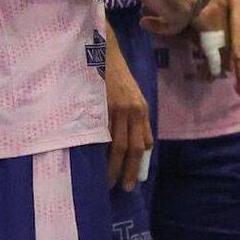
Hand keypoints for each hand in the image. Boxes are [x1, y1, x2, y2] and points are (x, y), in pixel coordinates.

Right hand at [102, 29, 153, 190]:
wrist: (103, 51)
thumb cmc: (117, 76)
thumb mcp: (135, 96)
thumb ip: (139, 120)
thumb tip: (145, 145)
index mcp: (141, 109)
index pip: (144, 143)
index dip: (138, 164)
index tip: (133, 180)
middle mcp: (132, 110)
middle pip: (131, 148)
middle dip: (127, 170)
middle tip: (122, 188)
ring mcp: (115, 108)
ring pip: (115, 144)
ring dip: (112, 166)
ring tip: (108, 180)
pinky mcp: (99, 105)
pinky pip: (99, 132)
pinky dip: (98, 148)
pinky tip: (94, 160)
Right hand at [135, 0, 214, 35]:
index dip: (197, 2)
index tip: (182, 7)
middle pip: (196, 9)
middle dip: (180, 15)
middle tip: (160, 16)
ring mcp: (192, 0)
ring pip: (183, 20)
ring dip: (165, 23)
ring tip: (146, 19)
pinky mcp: (183, 12)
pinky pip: (173, 28)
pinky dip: (159, 28)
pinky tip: (144, 22)